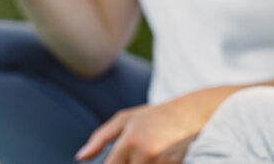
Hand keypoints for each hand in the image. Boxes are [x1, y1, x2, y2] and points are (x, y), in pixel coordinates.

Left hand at [76, 97, 208, 163]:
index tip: (114, 162)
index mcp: (129, 141)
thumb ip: (100, 139)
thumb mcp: (126, 119)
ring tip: (149, 153)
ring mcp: (162, 162)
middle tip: (134, 155)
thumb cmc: (155, 116)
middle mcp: (145, 153)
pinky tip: (160, 157)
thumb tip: (80, 158)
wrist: (193, 113)